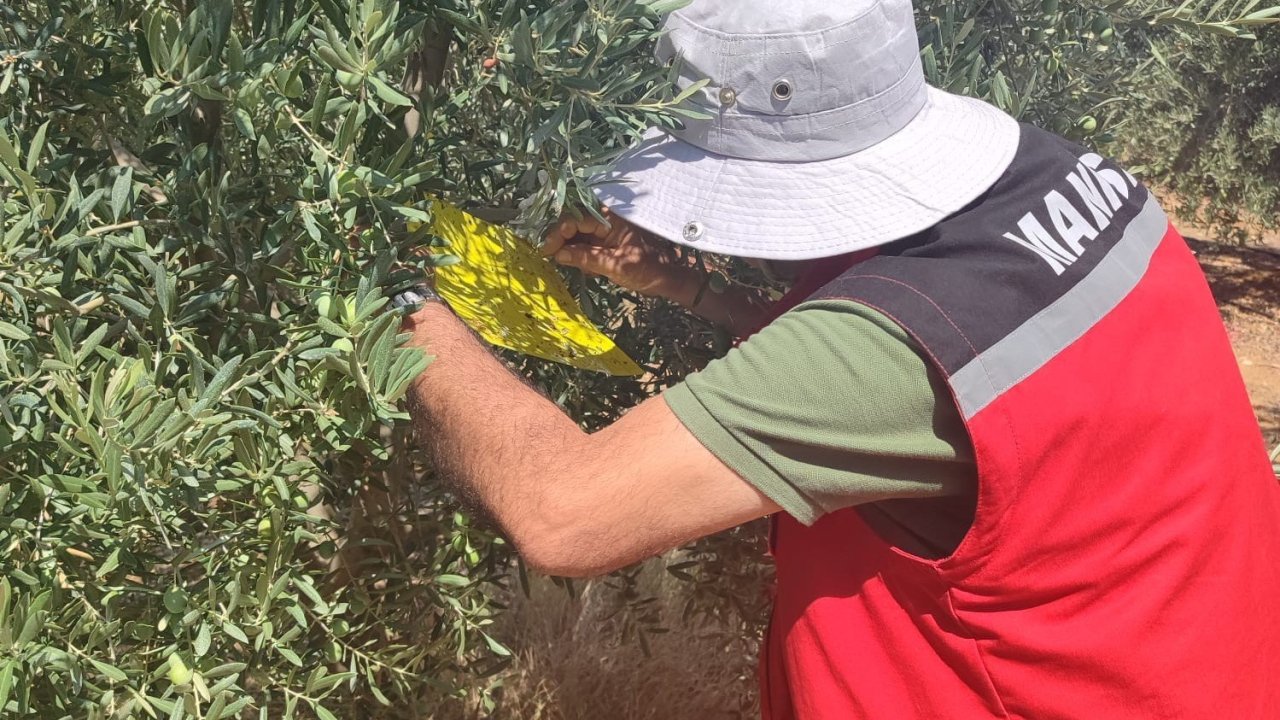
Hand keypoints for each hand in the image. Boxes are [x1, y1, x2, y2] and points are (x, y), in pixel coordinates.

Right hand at [543, 208, 698, 302]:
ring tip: (583, 269)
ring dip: (571, 252)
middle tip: (554, 259)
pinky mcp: (603, 243)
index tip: (546, 250)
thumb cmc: (646, 268)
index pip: (575, 219)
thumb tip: (559, 254)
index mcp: (609, 218)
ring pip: (575, 237)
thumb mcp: (615, 264)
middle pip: (572, 225)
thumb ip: (586, 257)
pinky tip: (590, 271)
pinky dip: (580, 258)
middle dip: (562, 242)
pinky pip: (583, 247)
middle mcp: (603, 220)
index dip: (558, 233)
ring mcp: (603, 232)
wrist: (665, 278)